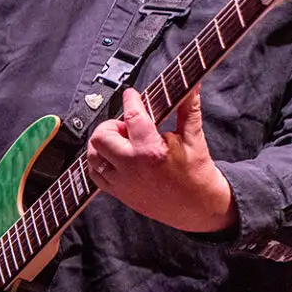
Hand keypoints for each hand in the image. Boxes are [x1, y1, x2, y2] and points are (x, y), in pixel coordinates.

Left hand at [87, 86, 236, 231]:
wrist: (198, 206)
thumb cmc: (196, 172)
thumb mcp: (193, 137)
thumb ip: (188, 108)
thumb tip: (192, 85)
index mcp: (151, 150)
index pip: (131, 116)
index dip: (130, 100)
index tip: (132, 94)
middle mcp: (132, 166)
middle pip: (101, 136)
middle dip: (111, 125)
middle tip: (127, 126)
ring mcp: (123, 182)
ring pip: (93, 155)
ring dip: (103, 143)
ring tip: (121, 141)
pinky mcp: (119, 193)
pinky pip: (95, 174)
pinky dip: (100, 162)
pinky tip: (117, 156)